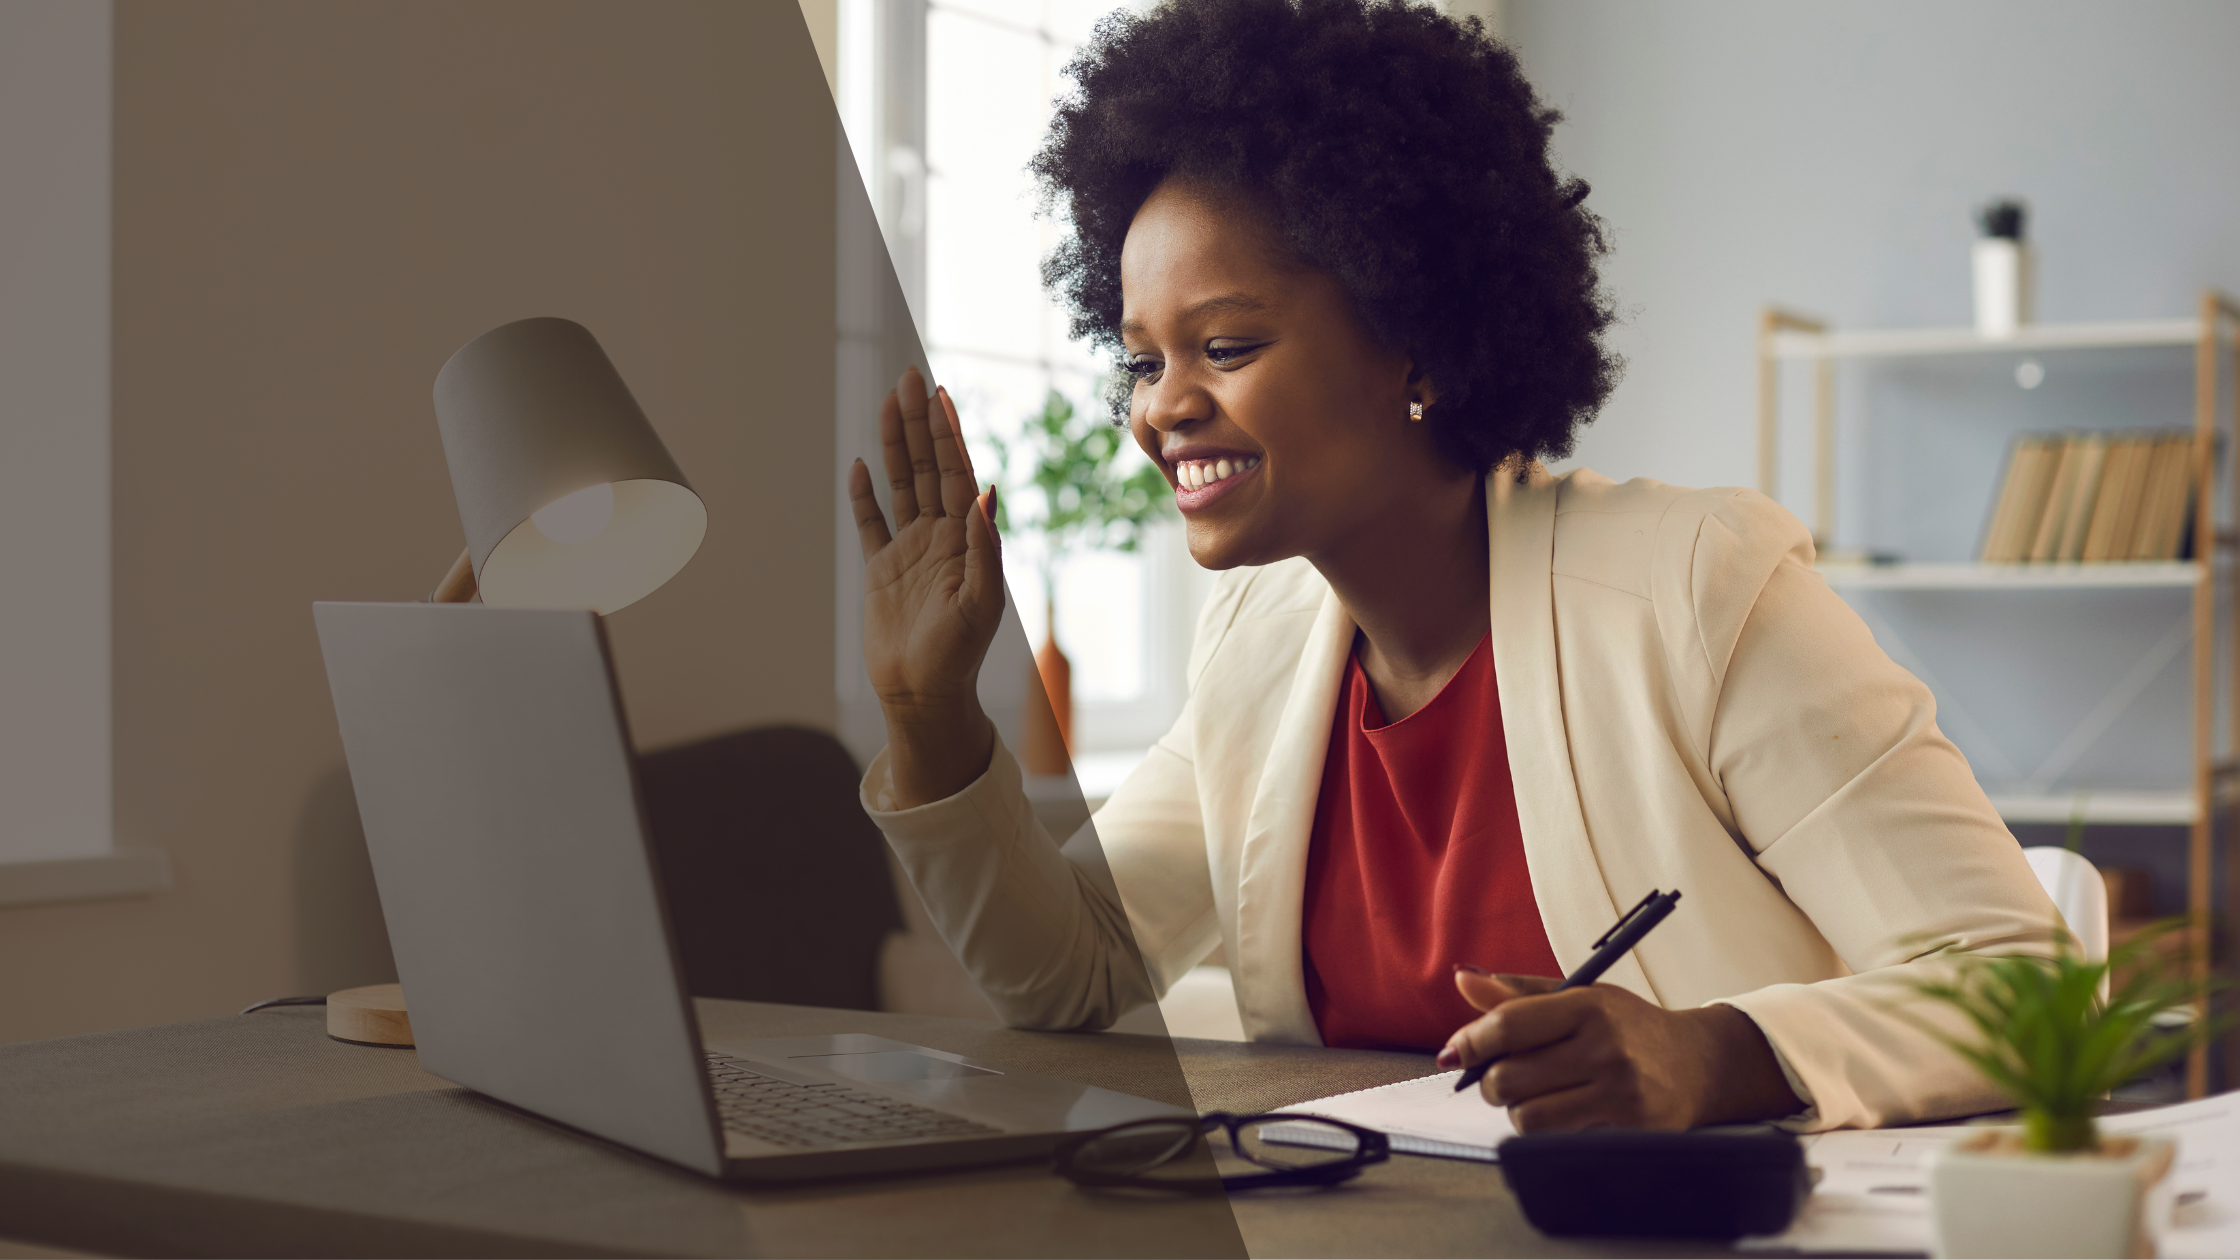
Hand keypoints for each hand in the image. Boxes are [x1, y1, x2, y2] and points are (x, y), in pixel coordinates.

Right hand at [849, 368, 1003, 805]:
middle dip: (919, 423)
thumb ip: (983, 547)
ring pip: (899, 485)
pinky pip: (870, 523)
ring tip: (888, 403)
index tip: (940, 394)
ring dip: (893, 445)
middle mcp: (939, 537)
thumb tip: (986, 492)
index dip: (948, 434)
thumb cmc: (958, 655)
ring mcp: (909, 550)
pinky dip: (864, 496)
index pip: (955, 473)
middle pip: (926, 467)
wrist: (923, 694)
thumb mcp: (980, 602)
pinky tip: (859, 466)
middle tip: (910, 378)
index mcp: (965, 539)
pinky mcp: (882, 570)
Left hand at [1434, 969, 1802, 1131]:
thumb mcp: (1580, 998)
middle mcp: (1606, 1048)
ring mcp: (1621, 1094)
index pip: (1509, 1025)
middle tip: (1504, 1079)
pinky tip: (1567, 1116)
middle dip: (1493, 1083)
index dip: (1471, 1041)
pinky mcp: (1633, 1131)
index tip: (1456, 1051)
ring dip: (1520, 1113)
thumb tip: (1461, 977)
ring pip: (1528, 1118)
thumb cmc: (1628, 1028)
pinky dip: (1551, 1133)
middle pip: (1509, 1078)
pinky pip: (1561, 1143)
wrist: (1701, 1064)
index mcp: (1589, 1006)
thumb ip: (1517, 994)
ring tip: (1538, 1098)